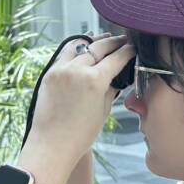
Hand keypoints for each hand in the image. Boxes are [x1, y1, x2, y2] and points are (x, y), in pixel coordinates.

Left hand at [22, 34, 134, 170]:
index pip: (117, 58)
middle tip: (123, 40)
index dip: (128, 51)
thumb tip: (117, 77)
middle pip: (100, 47)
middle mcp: (77, 70)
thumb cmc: (80, 134)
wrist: (52, 144)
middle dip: (113, 42)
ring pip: (80, 45)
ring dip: (94, 41)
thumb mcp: (103, 110)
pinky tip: (82, 45)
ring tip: (103, 38)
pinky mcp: (50, 73)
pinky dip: (76, 47)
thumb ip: (111, 89)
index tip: (134, 47)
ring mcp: (61, 69)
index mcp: (95, 80)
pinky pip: (65, 53)